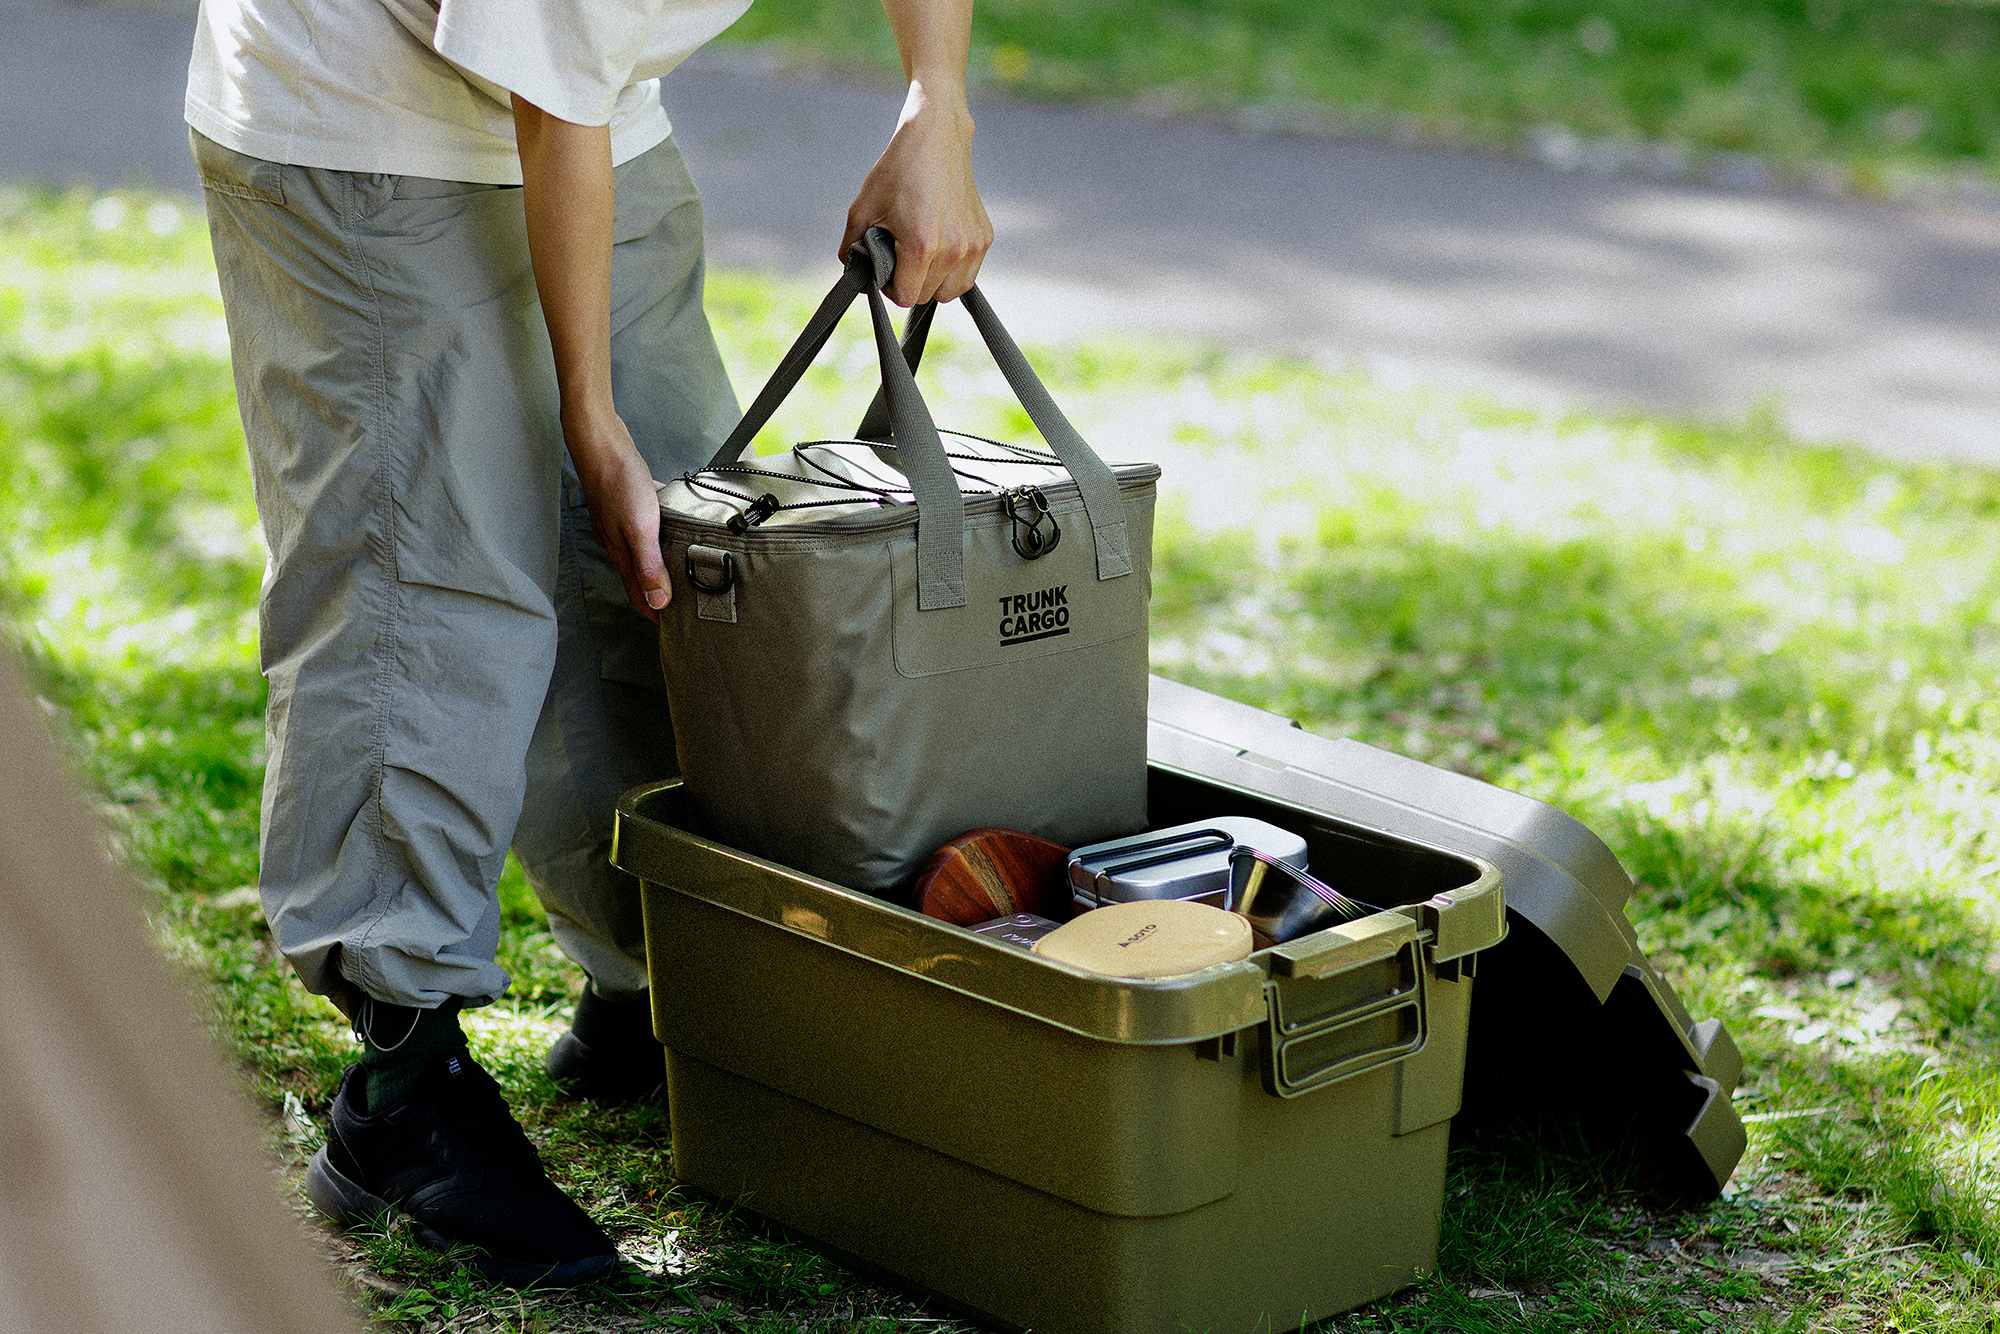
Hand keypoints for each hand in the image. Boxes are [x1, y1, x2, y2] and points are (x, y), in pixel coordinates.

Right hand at [567, 413, 670, 619]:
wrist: (601, 441)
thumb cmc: (619, 480)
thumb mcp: (639, 528)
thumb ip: (648, 565)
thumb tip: (658, 602)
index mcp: (620, 552)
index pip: (637, 595)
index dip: (654, 613)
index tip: (675, 626)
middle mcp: (617, 542)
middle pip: (639, 577)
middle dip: (659, 593)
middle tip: (686, 603)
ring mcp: (619, 522)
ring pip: (641, 552)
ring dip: (659, 565)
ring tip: (684, 570)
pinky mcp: (625, 503)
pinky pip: (645, 527)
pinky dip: (659, 534)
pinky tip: (674, 527)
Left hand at [841, 79, 992, 306]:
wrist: (936, 137)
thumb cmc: (898, 170)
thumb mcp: (862, 209)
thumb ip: (852, 249)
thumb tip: (856, 277)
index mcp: (922, 244)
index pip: (905, 296)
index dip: (888, 287)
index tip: (884, 266)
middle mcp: (953, 249)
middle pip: (926, 296)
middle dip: (908, 283)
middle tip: (899, 255)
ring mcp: (973, 244)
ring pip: (950, 292)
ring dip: (931, 282)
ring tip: (919, 255)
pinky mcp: (984, 238)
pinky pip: (967, 276)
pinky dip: (951, 272)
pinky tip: (938, 248)